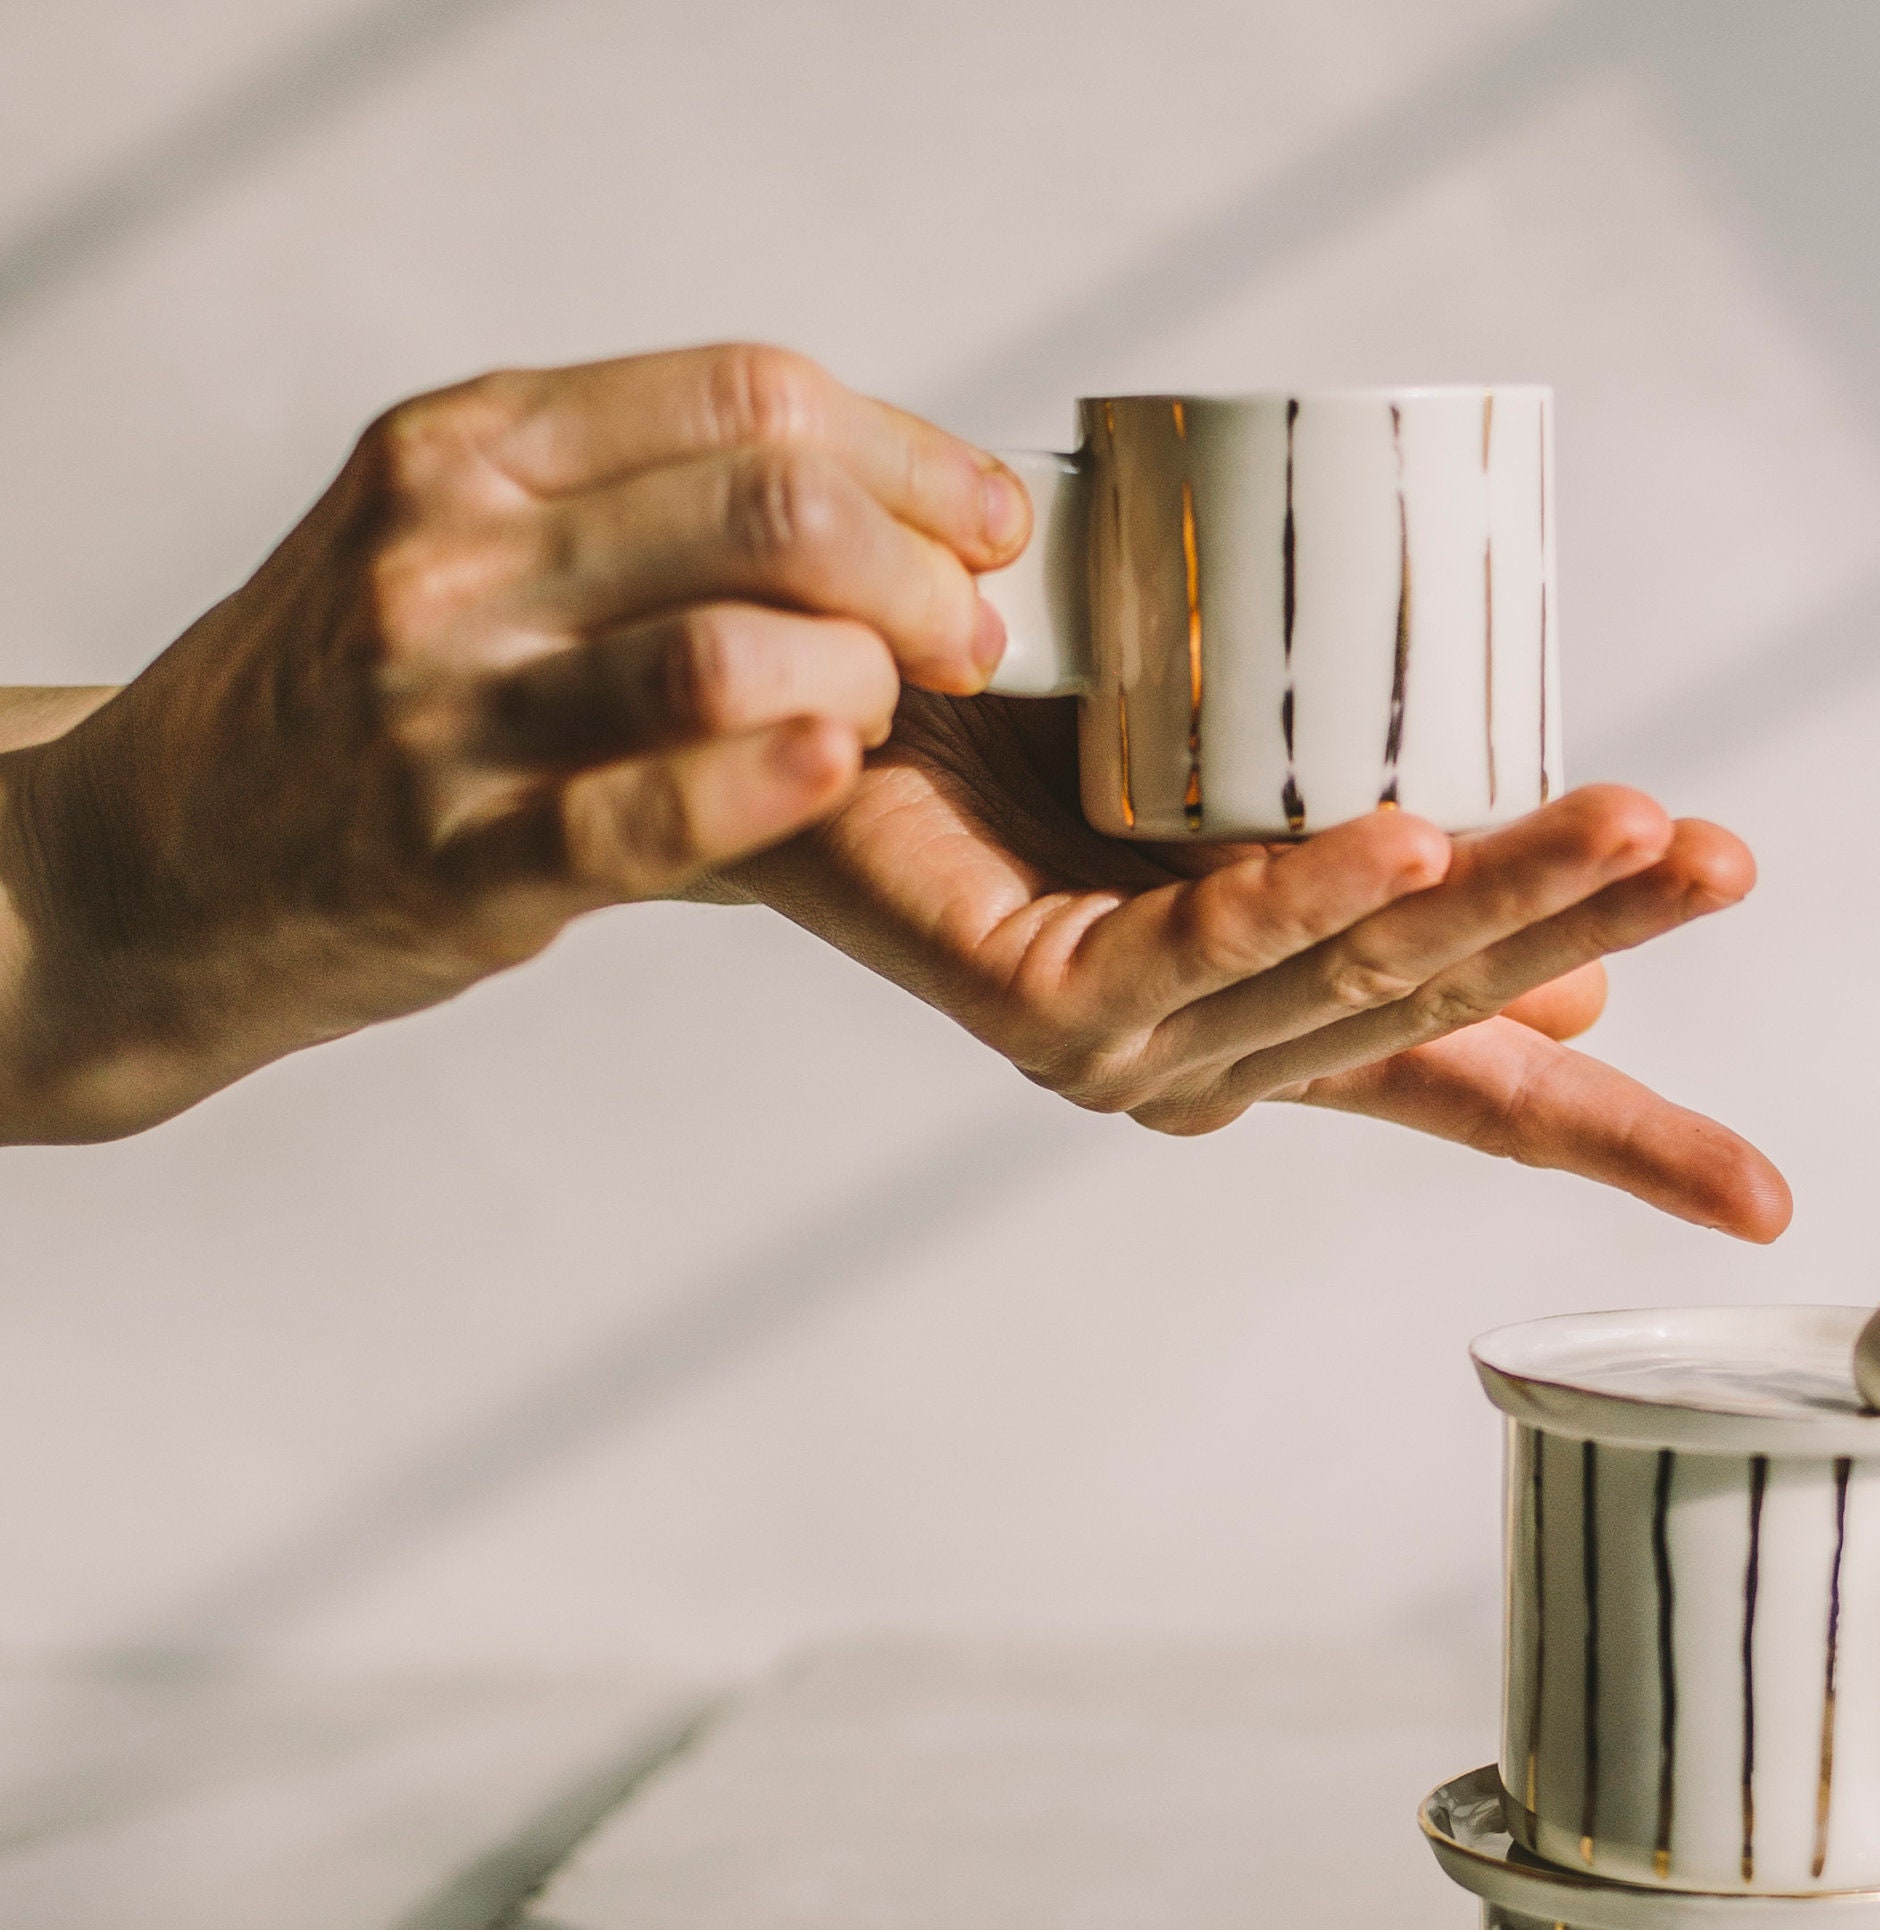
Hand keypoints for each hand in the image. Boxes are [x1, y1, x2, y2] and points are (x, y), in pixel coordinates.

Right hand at [0, 343, 1020, 1138]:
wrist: (168, 854)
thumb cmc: (364, 697)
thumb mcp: (457, 540)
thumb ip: (631, 511)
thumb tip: (887, 511)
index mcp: (472, 445)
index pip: (747, 399)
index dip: (909, 457)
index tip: (989, 523)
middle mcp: (451, 554)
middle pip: (765, 508)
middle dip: (919, 572)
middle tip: (975, 639)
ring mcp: (445, 707)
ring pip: (720, 651)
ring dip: (863, 681)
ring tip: (898, 716)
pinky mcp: (456, 859)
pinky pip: (635, 814)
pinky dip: (761, 787)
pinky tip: (840, 768)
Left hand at [727, 691, 1787, 1238]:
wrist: (806, 723)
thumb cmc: (1030, 755)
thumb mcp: (1272, 811)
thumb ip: (1413, 891)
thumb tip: (1593, 996)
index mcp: (1288, 1030)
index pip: (1489, 1088)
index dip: (1627, 1142)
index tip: (1766, 1200)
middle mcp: (1225, 1065)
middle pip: (1451, 1009)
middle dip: (1599, 931)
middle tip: (1727, 855)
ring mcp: (1138, 1052)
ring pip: (1358, 979)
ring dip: (1507, 897)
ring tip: (1635, 822)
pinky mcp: (1047, 1003)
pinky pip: (1203, 943)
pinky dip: (1312, 890)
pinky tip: (1415, 836)